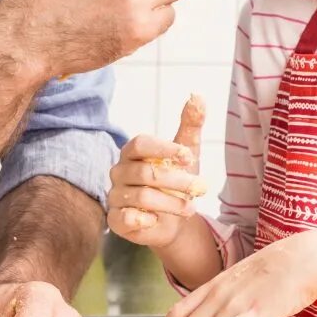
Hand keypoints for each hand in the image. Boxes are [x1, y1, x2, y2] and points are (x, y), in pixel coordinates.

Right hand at [108, 95, 207, 247]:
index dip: (164, 149)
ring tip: (190, 208)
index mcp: (133, 152)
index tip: (189, 157)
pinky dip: (146, 219)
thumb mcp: (187, 152)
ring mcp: (115, 196)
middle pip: (146, 173)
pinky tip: (157, 220)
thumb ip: (191, 125)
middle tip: (201, 187)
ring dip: (171, 203)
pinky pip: (126, 218)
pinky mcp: (115, 220)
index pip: (140, 143)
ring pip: (141, 197)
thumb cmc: (176, 181)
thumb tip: (197, 95)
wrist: (173, 219)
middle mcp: (119, 172)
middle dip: (178, 181)